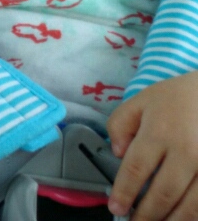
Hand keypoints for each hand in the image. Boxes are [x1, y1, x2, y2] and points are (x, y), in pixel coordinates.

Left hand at [107, 71, 197, 218]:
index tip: (116, 208)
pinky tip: (185, 217)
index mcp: (160, 132)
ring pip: (191, 204)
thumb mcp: (142, 100)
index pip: (136, 169)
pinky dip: (195, 214)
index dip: (124, 193)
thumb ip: (120, 124)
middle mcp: (186, 151)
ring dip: (173, 220)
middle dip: (147, 214)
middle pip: (164, 193)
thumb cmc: (178, 97)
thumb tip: (117, 154)